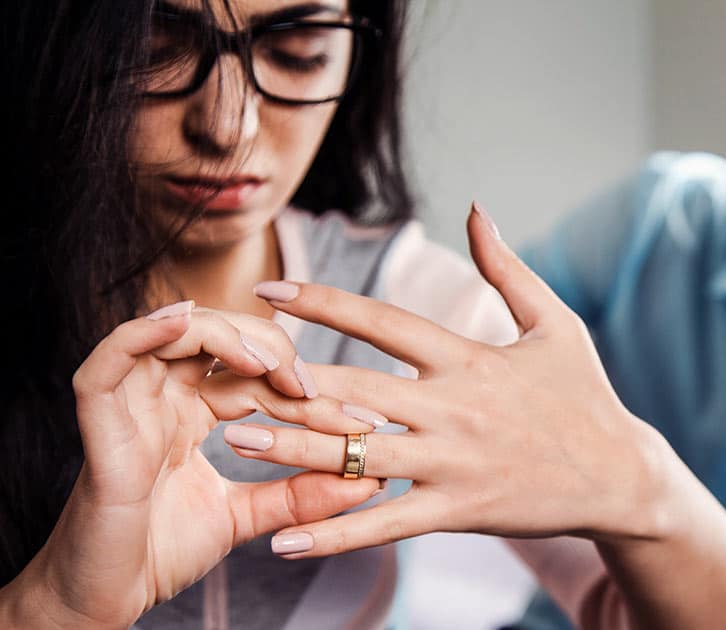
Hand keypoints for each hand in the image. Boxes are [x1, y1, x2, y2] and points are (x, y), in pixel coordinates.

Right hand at [2, 304, 380, 628]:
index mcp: (192, 411)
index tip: (362, 422)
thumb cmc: (161, 553)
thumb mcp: (247, 516)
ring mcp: (129, 403)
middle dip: (275, 351)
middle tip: (313, 389)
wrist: (103, 600)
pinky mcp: (99, 422)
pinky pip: (110, 359)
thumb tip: (369, 477)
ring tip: (268, 364)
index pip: (256, 376)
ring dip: (224, 335)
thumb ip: (301, 495)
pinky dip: (143, 333)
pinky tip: (184, 325)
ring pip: (172, 332)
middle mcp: (161, 397)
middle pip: (219, 338)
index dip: (308, 389)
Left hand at [236, 206, 684, 557]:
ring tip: (235, 443)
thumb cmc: (585, 395)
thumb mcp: (555, 322)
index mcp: (469, 358)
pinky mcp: (459, 511)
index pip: (384, 322)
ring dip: (293, 449)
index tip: (269, 290)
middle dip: (286, 380)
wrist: (621, 476)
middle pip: (355, 390)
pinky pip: (385, 525)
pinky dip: (335, 533)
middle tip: (224, 371)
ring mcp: (453, 463)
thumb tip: (475, 208)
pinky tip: (286, 542)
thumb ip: (507, 268)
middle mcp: (453, 408)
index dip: (324, 302)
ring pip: (359, 456)